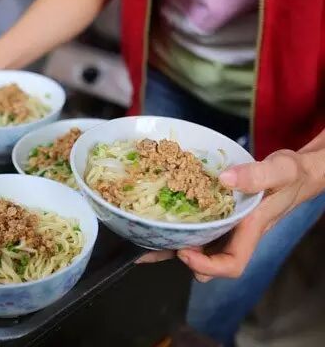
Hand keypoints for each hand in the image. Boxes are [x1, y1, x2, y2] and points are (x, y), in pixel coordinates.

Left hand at [137, 148, 322, 281]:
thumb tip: (225, 179)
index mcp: (250, 230)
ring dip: (171, 244)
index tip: (185, 252)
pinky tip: (156, 216)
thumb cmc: (292, 176)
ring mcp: (225, 227)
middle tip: (149, 243)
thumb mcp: (281, 171)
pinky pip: (195, 227)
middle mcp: (234, 235)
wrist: (297, 174)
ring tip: (141, 236)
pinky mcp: (217, 216)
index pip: (231, 263)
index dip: (207, 266)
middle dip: (177, 257)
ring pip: (197, 246)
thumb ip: (257, 175)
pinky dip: (177, 225)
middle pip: (206, 262)